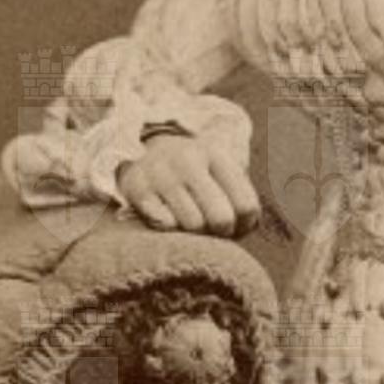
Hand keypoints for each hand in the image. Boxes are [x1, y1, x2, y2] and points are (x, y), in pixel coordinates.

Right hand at [116, 131, 261, 237]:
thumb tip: (247, 228)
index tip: (236, 225)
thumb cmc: (195, 172)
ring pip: (193, 225)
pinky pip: (164, 224)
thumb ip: (240, 197)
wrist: (148, 150)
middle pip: (221, 218)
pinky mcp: (136, 186)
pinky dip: (170, 229)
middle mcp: (189, 160)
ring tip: (191, 223)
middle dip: (220, 232)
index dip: (244, 225)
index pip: (246, 205)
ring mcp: (161, 173)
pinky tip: (169, 219)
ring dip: (195, 234)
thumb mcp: (221, 171)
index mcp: (216, 154)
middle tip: (212, 229)